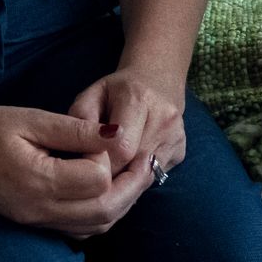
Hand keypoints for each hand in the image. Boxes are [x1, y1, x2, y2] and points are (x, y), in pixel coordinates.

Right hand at [0, 105, 151, 236]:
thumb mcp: (30, 118)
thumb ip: (74, 130)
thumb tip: (116, 133)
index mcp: (37, 180)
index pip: (98, 180)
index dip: (110, 157)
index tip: (106, 136)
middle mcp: (39, 209)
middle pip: (105, 211)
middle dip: (132, 187)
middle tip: (145, 161)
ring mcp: (36, 220)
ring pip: (96, 225)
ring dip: (121, 203)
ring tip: (133, 174)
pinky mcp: (33, 221)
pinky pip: (78, 228)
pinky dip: (101, 213)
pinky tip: (106, 188)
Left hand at [68, 65, 187, 177]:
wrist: (157, 79)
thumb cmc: (117, 90)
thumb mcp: (92, 94)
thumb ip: (80, 118)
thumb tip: (79, 152)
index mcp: (139, 99)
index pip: (121, 149)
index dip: (101, 164)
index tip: (87, 165)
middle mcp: (164, 119)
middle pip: (134, 167)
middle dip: (111, 178)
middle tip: (93, 178)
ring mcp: (176, 137)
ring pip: (146, 178)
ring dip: (124, 182)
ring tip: (108, 175)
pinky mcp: (181, 152)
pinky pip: (155, 177)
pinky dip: (137, 180)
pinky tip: (126, 169)